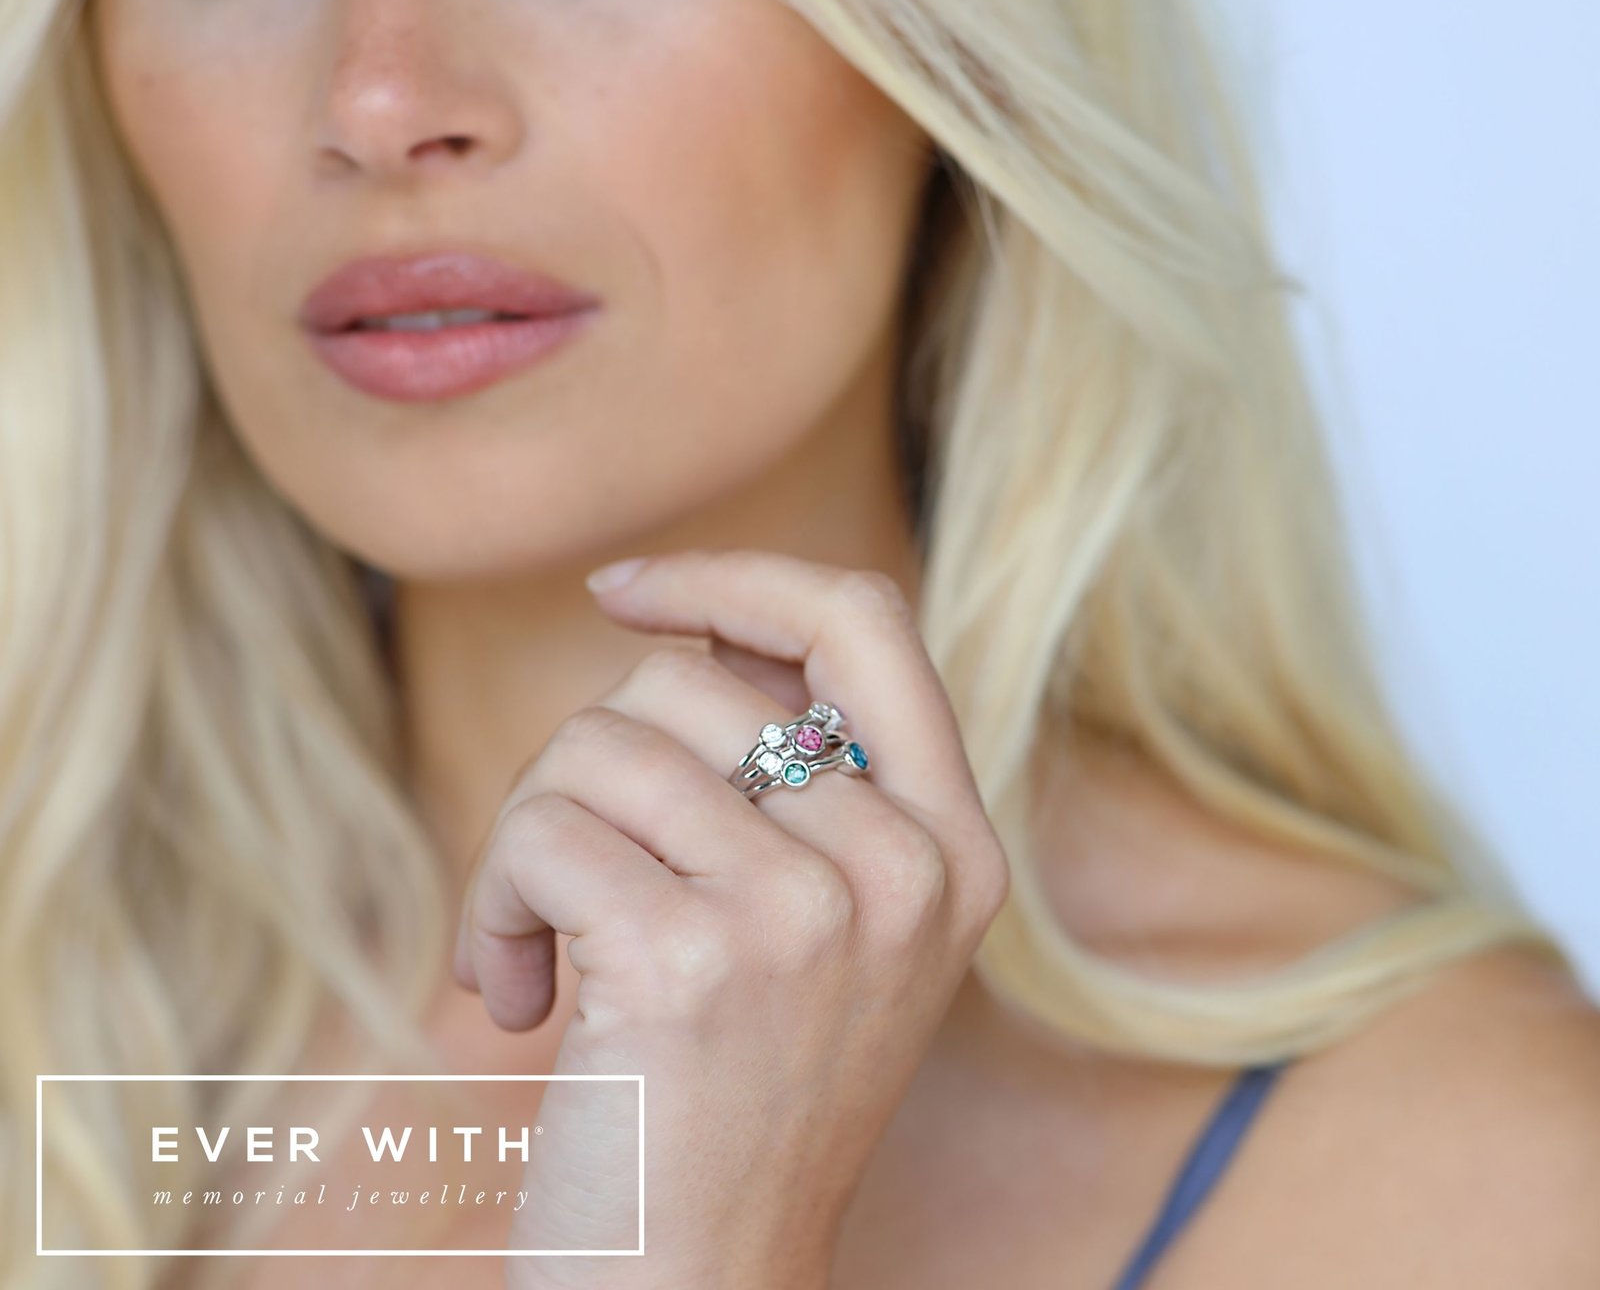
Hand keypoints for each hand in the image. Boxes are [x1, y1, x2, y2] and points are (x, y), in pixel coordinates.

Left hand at [452, 548, 1011, 1289]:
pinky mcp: (695, 960)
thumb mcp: (824, 926)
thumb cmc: (732, 1094)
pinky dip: (492, 904)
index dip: (739, 577)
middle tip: (574, 873)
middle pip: (688, 680)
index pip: (863, 619)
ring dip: (527, 839)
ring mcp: (810, 911)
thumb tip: (685, 628)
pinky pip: (541, 833)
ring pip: (596, 746)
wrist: (703, 1288)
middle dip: (590, 760)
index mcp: (950, 845)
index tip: (626, 591)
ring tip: (539, 946)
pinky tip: (512, 995)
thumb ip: (791, 778)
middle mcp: (903, 867)